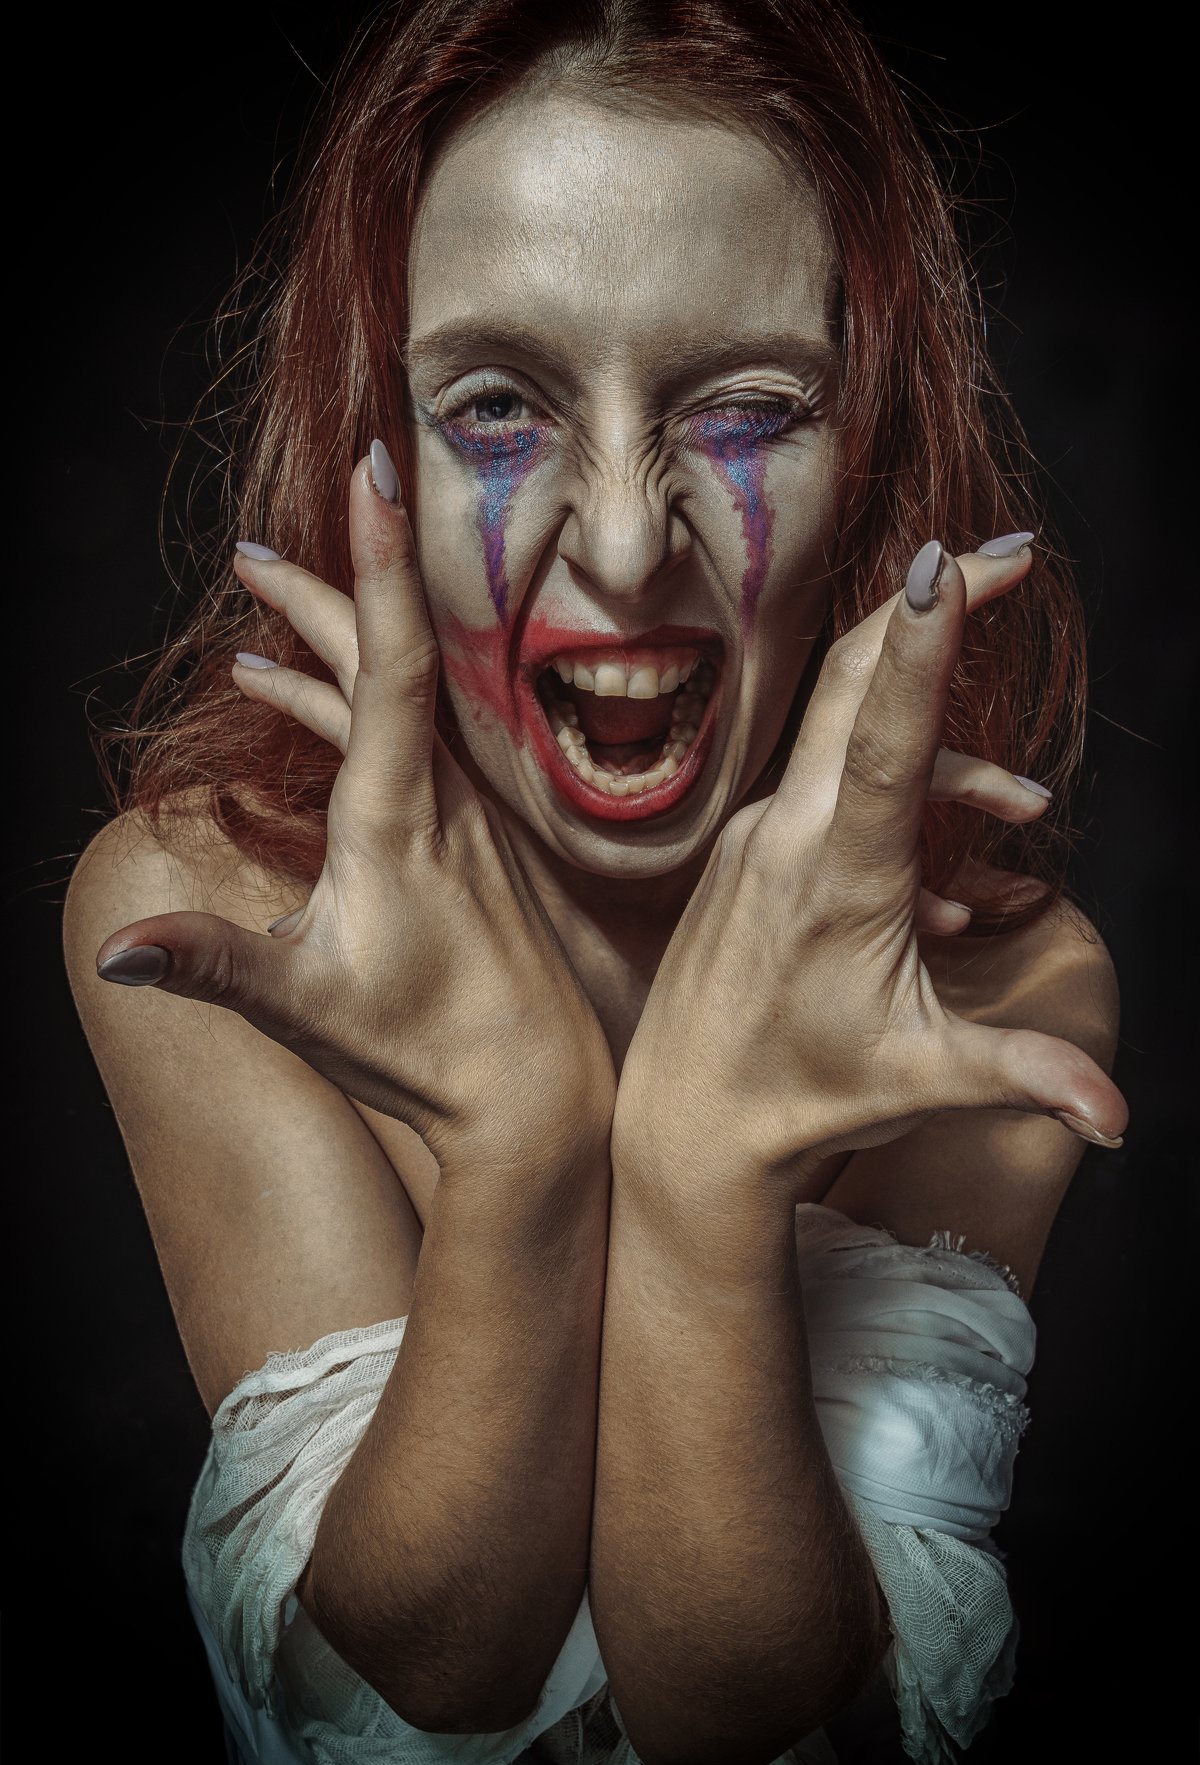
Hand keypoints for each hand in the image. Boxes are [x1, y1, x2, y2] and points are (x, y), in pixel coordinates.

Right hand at [95, 445, 614, 1172]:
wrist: (535, 1087)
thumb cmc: (427, 1046)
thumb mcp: (305, 1003)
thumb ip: (211, 964)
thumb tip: (116, 949)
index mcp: (397, 811)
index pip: (391, 656)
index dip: (377, 558)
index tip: (374, 468)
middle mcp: (435, 792)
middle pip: (380, 654)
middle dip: (323, 584)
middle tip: (254, 545)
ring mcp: (450, 808)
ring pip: (389, 690)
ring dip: (325, 635)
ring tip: (259, 597)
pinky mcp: (453, 832)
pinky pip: (393, 735)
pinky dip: (337, 699)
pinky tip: (287, 694)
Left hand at [615, 539, 1126, 1203]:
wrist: (686, 1125)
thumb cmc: (799, 1101)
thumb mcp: (925, 1082)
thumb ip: (1026, 1077)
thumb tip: (1118, 1121)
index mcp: (838, 876)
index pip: (885, 735)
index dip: (923, 644)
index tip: (950, 559)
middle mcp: (786, 835)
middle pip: (856, 684)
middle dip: (938, 608)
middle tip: (1016, 555)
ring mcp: (758, 837)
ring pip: (853, 742)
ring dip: (946, 754)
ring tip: (1024, 811)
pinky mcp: (748, 853)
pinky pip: (831, 792)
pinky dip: (901, 810)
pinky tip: (943, 900)